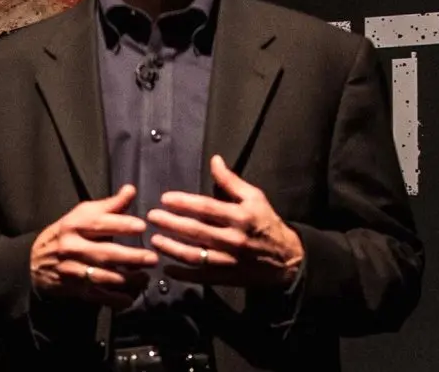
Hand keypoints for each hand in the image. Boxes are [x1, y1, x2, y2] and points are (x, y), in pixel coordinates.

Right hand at [30, 184, 157, 308]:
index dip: (121, 224)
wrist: (35, 262)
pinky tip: (130, 297)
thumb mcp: (82, 215)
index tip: (141, 226)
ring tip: (145, 277)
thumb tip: (130, 190)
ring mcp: (74, 270)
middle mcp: (72, 247)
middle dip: (130, 257)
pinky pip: (98, 296)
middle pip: (104, 253)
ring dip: (128, 280)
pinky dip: (115, 299)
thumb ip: (109, 206)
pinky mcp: (76, 290)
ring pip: (104, 277)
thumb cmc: (66, 234)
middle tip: (152, 258)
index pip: (99, 223)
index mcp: (74, 225)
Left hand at [147, 155, 303, 287]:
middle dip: (171, 224)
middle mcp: (234, 239)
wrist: (287, 259)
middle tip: (151, 217)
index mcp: (240, 216)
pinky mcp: (228, 277)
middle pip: (196, 231)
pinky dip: (183, 273)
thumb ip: (231, 181)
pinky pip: (201, 276)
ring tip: (154, 240)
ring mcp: (230, 260)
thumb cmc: (267, 223)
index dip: (184, 203)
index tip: (165, 199)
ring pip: (195, 255)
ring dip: (172, 248)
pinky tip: (167, 267)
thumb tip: (214, 160)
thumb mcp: (254, 197)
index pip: (207, 208)